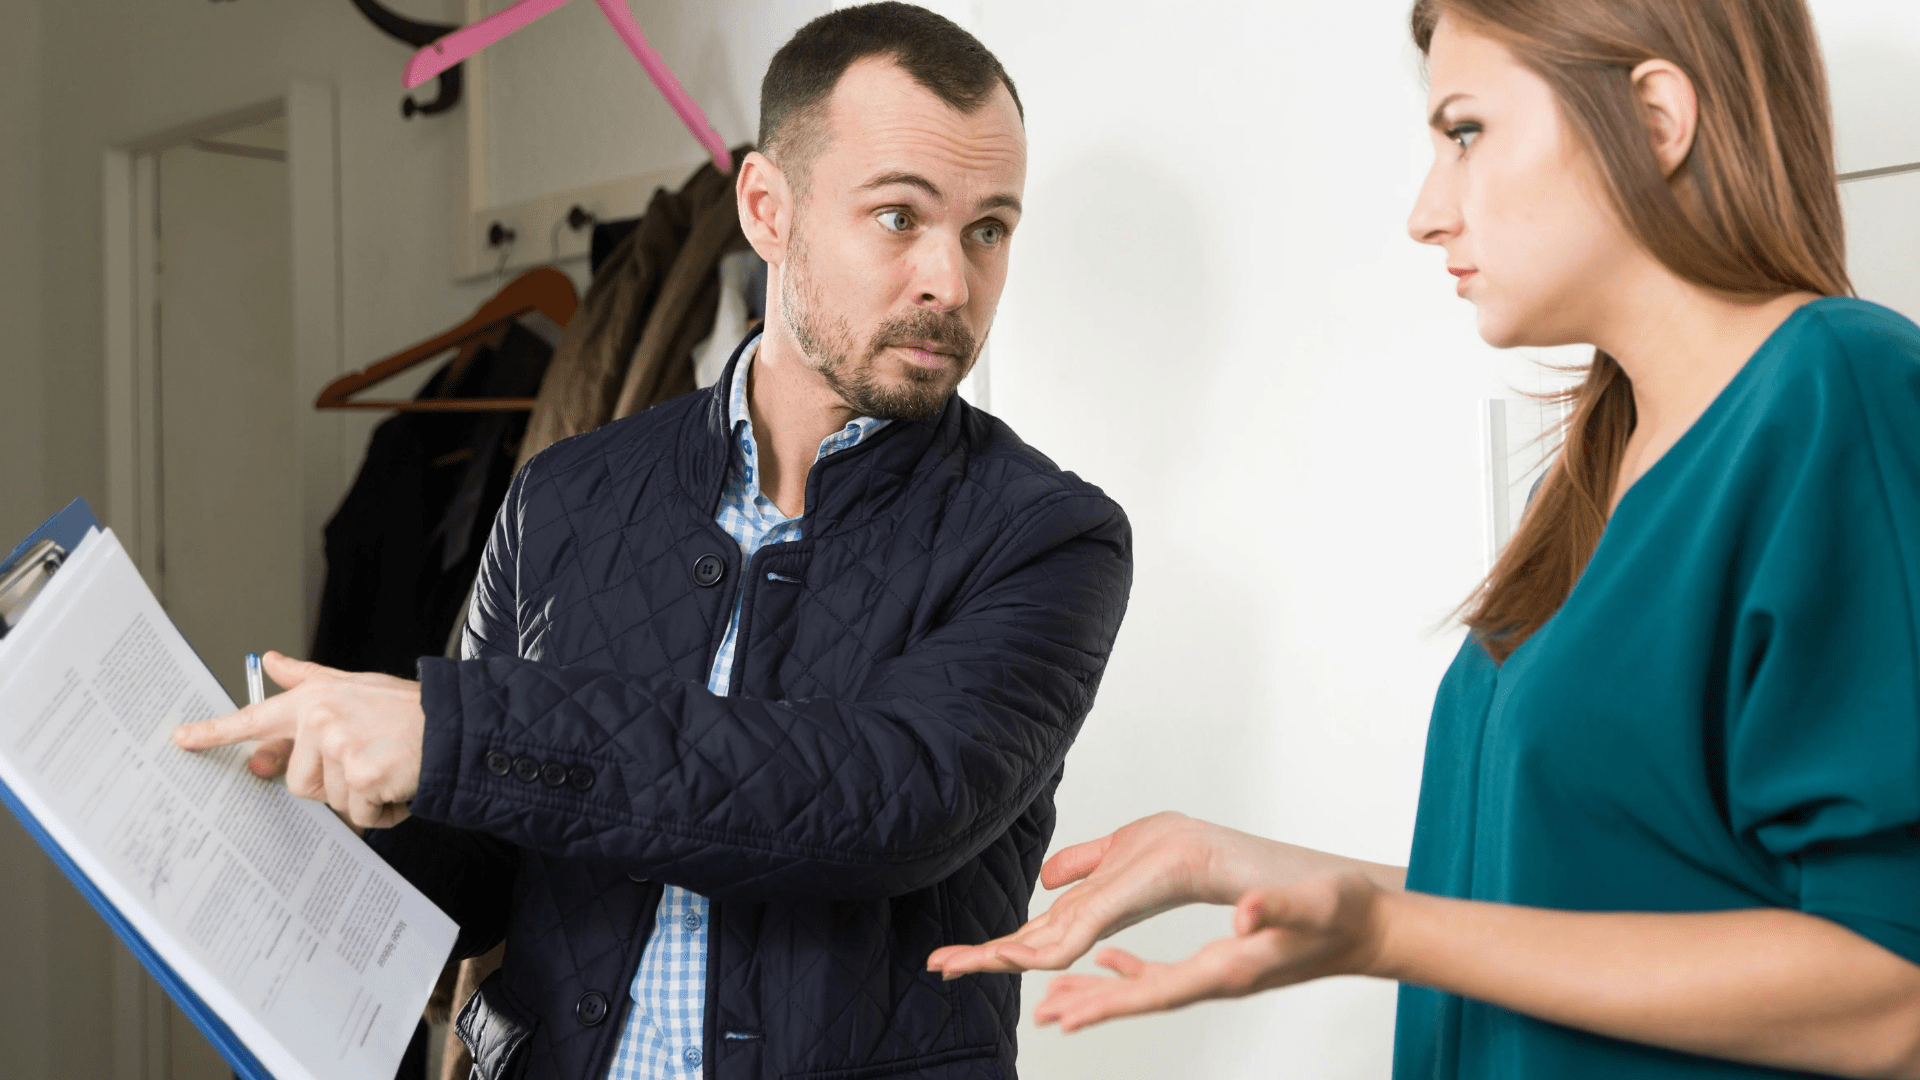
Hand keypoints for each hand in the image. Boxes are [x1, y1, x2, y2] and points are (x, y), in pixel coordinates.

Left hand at [172, 650, 424, 828]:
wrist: (457, 726)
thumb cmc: (409, 711)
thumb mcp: (356, 687)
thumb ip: (311, 681)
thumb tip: (274, 662)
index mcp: (315, 700)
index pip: (255, 717)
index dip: (215, 732)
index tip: (180, 740)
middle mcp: (321, 720)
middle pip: (298, 781)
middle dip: (332, 784)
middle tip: (367, 763)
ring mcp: (339, 748)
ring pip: (330, 800)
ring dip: (361, 798)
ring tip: (389, 771)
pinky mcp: (361, 775)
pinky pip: (359, 814)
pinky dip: (381, 812)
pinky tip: (399, 787)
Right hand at [928, 812, 1250, 978]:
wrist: (1220, 851)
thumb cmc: (1184, 847)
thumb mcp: (1120, 848)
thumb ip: (1080, 864)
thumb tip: (1044, 878)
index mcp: (1088, 907)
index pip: (1030, 931)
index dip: (990, 945)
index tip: (947, 956)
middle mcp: (1090, 918)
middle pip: (1025, 945)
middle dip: (978, 958)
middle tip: (936, 967)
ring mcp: (1101, 918)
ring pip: (1037, 948)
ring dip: (992, 956)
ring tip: (951, 965)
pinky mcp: (1115, 911)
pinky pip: (1066, 939)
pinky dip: (1032, 949)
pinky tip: (1003, 952)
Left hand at [1032, 872, 1390, 1031]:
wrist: (1372, 930)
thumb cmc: (1345, 915)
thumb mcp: (1312, 905)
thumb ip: (1276, 909)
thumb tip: (1242, 916)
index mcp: (1229, 970)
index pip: (1158, 993)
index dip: (1110, 1005)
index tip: (1067, 1018)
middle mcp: (1217, 980)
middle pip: (1141, 1000)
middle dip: (1091, 1007)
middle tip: (1042, 1015)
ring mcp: (1219, 976)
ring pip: (1146, 989)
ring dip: (1102, 993)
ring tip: (1057, 999)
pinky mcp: (1224, 965)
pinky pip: (1165, 975)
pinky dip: (1131, 971)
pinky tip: (1109, 962)